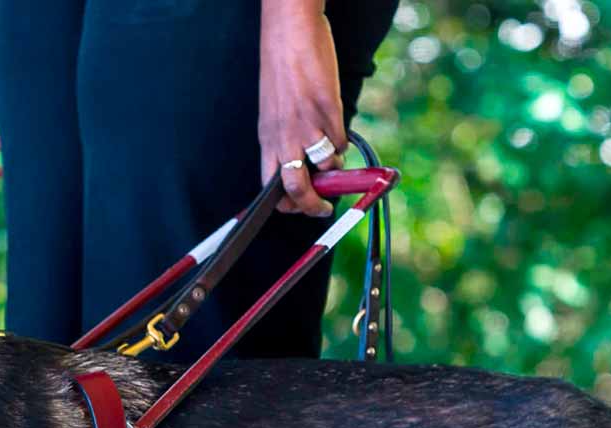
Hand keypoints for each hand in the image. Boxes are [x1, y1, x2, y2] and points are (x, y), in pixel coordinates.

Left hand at [258, 1, 344, 216]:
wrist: (289, 35)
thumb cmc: (282, 71)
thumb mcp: (274, 112)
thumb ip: (284, 138)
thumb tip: (302, 163)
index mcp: (268, 139)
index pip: (270, 186)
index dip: (286, 204)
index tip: (299, 208)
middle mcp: (285, 137)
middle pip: (296, 188)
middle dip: (312, 206)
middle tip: (324, 209)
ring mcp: (308, 126)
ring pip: (327, 167)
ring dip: (335, 168)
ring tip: (333, 153)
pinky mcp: (329, 113)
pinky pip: (341, 141)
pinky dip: (342, 142)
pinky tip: (336, 128)